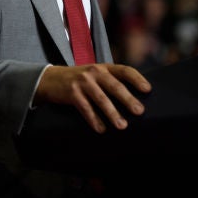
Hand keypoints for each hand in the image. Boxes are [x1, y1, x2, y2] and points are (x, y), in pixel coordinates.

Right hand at [34, 64, 151, 133]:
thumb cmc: (79, 80)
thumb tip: (135, 99)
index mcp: (104, 67)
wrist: (50, 79)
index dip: (137, 79)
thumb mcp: (94, 74)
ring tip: (122, 125)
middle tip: (139, 111)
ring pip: (101, 99)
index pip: (124, 70)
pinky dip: (94, 120)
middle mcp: (94, 72)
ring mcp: (82, 82)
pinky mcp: (71, 93)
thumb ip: (111, 80)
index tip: (148, 90)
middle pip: (114, 86)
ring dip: (112, 113)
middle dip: (128, 99)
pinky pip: (85, 108)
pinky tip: (101, 129)